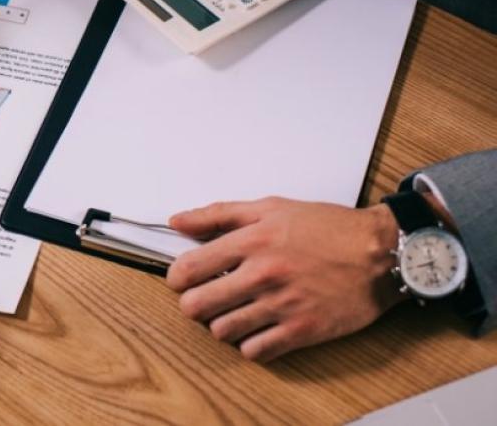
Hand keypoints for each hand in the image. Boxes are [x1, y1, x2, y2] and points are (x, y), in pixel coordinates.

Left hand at [166, 198, 403, 362]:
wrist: (383, 253)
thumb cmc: (329, 228)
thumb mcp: (271, 207)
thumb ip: (219, 214)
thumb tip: (177, 221)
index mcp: (252, 241)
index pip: (188, 269)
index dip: (177, 278)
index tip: (182, 280)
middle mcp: (263, 274)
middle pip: (197, 305)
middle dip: (194, 304)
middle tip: (205, 299)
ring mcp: (282, 305)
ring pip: (222, 331)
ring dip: (221, 324)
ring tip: (234, 313)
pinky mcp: (303, 330)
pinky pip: (255, 350)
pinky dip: (250, 344)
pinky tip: (258, 329)